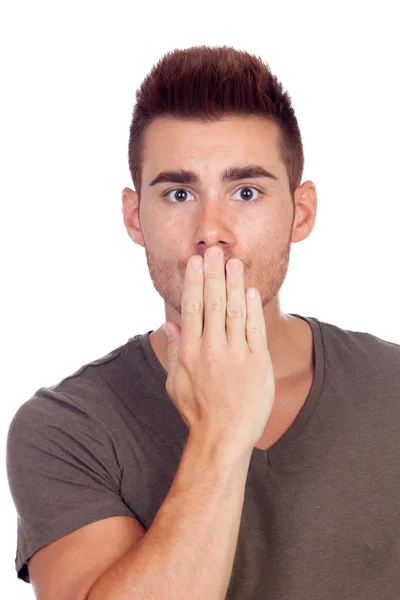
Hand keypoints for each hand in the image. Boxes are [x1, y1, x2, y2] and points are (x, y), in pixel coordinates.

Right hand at [163, 246, 275, 452]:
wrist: (224, 436)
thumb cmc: (197, 412)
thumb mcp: (175, 384)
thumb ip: (173, 352)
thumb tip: (170, 325)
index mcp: (189, 352)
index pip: (191, 308)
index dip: (193, 282)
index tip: (195, 262)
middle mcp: (211, 348)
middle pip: (213, 302)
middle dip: (213, 274)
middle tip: (214, 251)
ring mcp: (236, 354)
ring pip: (235, 310)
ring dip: (234, 283)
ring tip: (233, 261)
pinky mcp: (257, 362)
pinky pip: (255, 329)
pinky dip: (253, 308)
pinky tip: (250, 291)